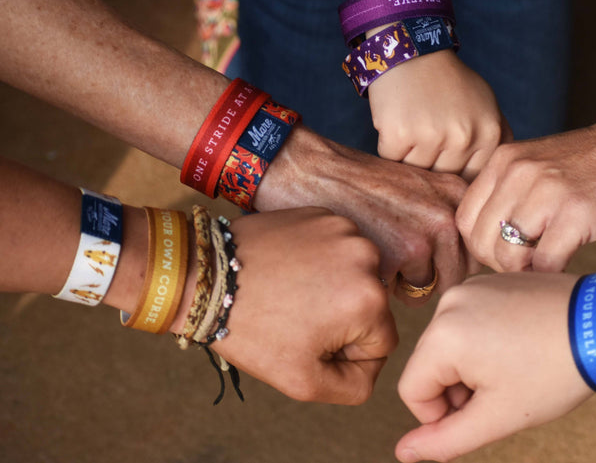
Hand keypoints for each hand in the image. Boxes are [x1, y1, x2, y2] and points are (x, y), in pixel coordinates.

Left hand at [209, 207, 397, 404]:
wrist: (206, 277)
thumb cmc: (252, 330)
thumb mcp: (304, 382)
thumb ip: (355, 387)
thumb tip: (372, 365)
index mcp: (370, 301)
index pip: (383, 343)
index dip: (348, 354)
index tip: (310, 343)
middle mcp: (367, 257)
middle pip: (372, 306)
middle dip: (342, 319)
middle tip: (297, 319)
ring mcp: (345, 229)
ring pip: (356, 275)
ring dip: (333, 288)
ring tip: (291, 293)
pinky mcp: (324, 214)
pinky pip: (337, 249)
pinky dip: (319, 261)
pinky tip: (288, 270)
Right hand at [254, 126, 475, 304]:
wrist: (309, 171)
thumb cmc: (357, 184)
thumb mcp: (417, 186)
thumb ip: (446, 214)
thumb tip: (472, 256)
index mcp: (456, 194)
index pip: (476, 249)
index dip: (449, 258)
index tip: (422, 250)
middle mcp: (448, 212)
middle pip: (459, 274)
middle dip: (431, 276)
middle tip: (396, 254)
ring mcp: (426, 234)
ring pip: (434, 288)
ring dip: (409, 284)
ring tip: (380, 254)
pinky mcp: (399, 254)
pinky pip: (406, 296)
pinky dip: (384, 287)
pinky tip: (364, 258)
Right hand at [368, 49, 510, 181]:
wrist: (412, 53)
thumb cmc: (449, 81)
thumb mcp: (486, 104)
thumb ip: (498, 138)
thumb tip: (499, 173)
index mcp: (490, 134)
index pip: (473, 179)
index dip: (456, 172)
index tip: (446, 157)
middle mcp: (464, 138)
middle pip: (444, 179)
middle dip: (433, 163)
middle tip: (426, 135)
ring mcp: (431, 136)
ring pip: (416, 173)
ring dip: (410, 156)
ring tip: (413, 127)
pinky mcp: (400, 134)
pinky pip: (392, 160)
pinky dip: (390, 147)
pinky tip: (398, 123)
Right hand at [396, 272, 592, 462]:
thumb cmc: (554, 372)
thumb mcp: (497, 417)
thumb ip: (445, 440)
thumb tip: (403, 452)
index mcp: (443, 335)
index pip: (412, 391)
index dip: (440, 416)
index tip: (482, 414)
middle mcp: (449, 303)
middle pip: (429, 365)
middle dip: (458, 390)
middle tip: (504, 394)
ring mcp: (470, 287)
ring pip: (448, 345)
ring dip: (471, 367)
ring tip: (514, 370)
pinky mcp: (489, 282)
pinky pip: (468, 322)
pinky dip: (483, 342)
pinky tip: (518, 349)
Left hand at [456, 124, 595, 271]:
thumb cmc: (592, 167)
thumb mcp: (536, 166)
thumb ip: (507, 194)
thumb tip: (486, 246)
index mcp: (502, 162)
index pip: (465, 220)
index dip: (481, 247)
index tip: (504, 254)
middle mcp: (517, 174)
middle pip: (481, 242)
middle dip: (500, 265)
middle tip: (526, 266)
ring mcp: (546, 193)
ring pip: (507, 257)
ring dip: (524, 273)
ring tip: (544, 267)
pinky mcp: (576, 214)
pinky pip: (544, 263)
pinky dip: (550, 276)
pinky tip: (564, 268)